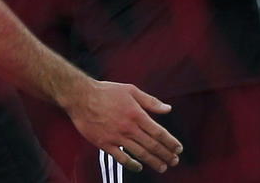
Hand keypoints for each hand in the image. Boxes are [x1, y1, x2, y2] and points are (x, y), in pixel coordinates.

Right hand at [65, 80, 181, 173]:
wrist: (81, 97)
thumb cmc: (106, 91)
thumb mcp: (131, 90)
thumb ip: (150, 101)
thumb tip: (168, 109)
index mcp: (137, 114)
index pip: (159, 132)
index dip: (170, 142)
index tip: (178, 149)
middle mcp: (129, 128)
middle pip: (152, 145)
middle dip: (166, 155)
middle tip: (174, 161)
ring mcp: (117, 137)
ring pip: (140, 153)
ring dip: (153, 161)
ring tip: (162, 167)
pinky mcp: (105, 144)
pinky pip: (121, 158)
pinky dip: (132, 165)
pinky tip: (139, 167)